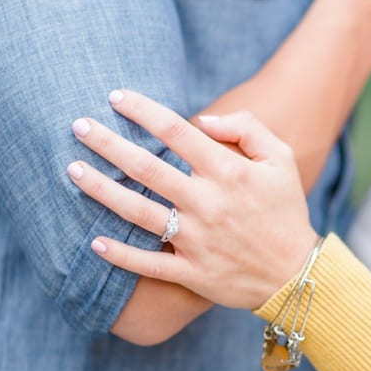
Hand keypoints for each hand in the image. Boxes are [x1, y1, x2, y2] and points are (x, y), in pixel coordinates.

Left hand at [68, 91, 317, 309]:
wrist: (298, 274)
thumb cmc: (286, 211)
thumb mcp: (282, 160)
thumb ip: (247, 129)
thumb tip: (202, 120)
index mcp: (230, 173)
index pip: (177, 132)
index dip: (143, 110)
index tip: (115, 97)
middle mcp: (208, 203)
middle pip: (146, 168)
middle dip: (107, 144)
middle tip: (77, 126)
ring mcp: (197, 240)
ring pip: (137, 212)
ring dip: (100, 190)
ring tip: (72, 170)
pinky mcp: (192, 272)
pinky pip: (147, 264)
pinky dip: (119, 254)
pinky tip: (93, 241)